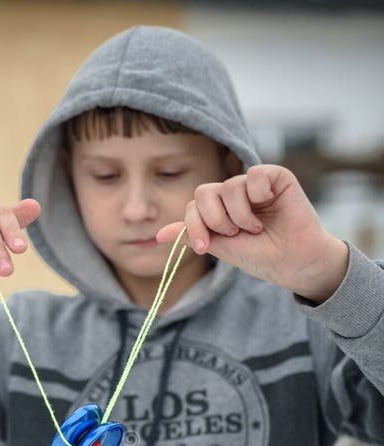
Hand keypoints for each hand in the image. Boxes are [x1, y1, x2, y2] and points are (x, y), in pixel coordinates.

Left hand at [156, 165, 348, 302]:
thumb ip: (194, 235)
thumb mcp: (221, 248)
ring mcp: (254, 184)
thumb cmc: (261, 257)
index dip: (195, 225)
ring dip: (239, 215)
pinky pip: (254, 175)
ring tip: (256, 227)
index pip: (193, 206)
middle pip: (204, 192)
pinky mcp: (275, 176)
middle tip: (234, 234)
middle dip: (214, 220)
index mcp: (219, 210)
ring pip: (229, 187)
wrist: (294, 262)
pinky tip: (270, 205)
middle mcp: (234, 195)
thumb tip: (160, 235)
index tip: (204, 247)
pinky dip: (258, 194)